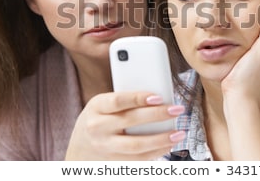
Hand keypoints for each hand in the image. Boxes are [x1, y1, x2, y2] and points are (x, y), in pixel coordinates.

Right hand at [65, 91, 184, 159]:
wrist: (80, 148)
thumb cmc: (99, 118)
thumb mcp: (104, 104)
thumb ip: (126, 101)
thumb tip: (158, 97)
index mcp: (96, 107)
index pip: (119, 101)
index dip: (139, 98)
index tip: (158, 97)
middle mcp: (98, 127)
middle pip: (130, 121)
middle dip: (157, 115)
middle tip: (177, 110)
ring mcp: (105, 147)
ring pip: (136, 145)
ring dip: (161, 140)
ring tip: (179, 133)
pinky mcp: (113, 162)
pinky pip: (137, 160)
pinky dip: (155, 153)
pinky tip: (168, 145)